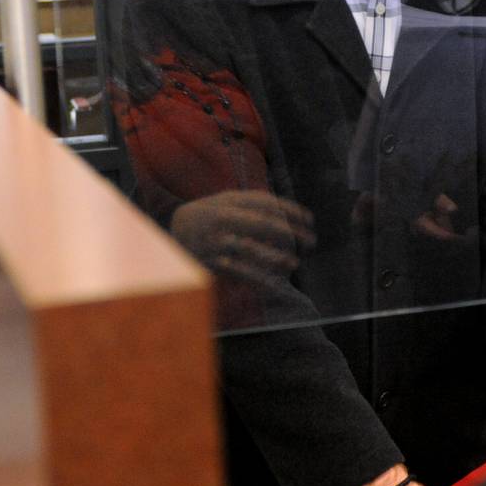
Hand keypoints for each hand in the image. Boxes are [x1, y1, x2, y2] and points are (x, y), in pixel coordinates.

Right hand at [170, 190, 314, 285]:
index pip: (266, 203)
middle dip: (290, 233)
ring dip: (275, 257)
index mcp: (229, 201)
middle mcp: (222, 219)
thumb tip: (288, 212)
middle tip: (311, 241)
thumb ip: (255, 203)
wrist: (174, 230)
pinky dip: (258, 279)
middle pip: (262, 223)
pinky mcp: (212, 262)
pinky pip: (239, 272)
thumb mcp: (228, 201)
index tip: (310, 220)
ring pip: (251, 249)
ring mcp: (216, 241)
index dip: (291, 210)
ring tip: (294, 263)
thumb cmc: (211, 215)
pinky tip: (275, 284)